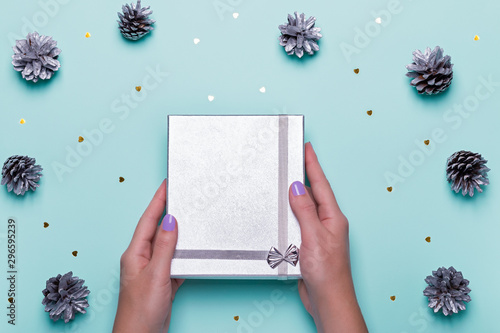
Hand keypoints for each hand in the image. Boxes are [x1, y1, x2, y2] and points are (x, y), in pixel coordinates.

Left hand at [113, 180, 183, 332]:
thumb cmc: (140, 311)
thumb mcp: (155, 275)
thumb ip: (164, 247)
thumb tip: (170, 221)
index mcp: (135, 253)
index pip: (148, 220)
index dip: (158, 200)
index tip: (166, 184)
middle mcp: (142, 259)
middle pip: (157, 229)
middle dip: (167, 210)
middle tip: (179, 194)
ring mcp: (152, 270)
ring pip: (167, 244)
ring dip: (177, 231)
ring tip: (188, 215)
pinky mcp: (163, 281)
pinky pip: (174, 260)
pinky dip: (183, 253)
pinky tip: (190, 249)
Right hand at [289, 143, 366, 332]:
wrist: (327, 300)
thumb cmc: (328, 273)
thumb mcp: (314, 237)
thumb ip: (305, 211)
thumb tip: (296, 187)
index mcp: (333, 217)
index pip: (320, 184)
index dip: (313, 164)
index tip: (307, 147)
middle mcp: (327, 223)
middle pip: (313, 193)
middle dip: (303, 174)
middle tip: (295, 157)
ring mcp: (318, 234)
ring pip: (304, 208)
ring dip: (294, 195)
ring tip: (285, 179)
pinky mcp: (308, 244)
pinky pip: (297, 223)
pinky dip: (289, 215)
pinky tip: (283, 212)